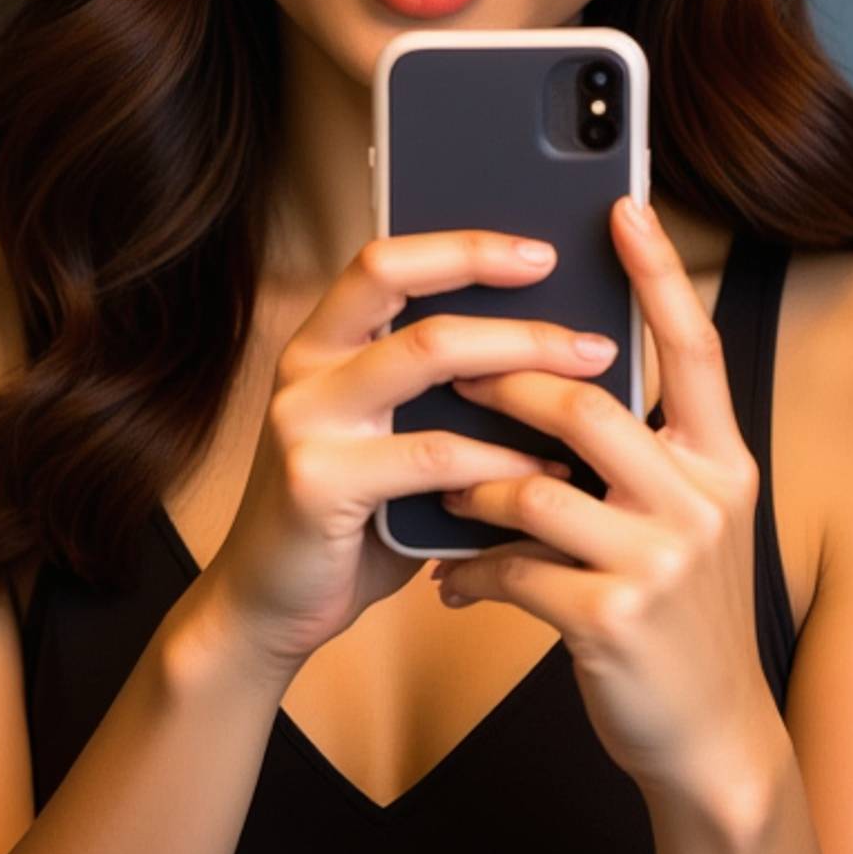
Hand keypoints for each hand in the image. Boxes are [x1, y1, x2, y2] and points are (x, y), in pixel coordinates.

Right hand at [199, 230, 611, 683]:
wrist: (266, 606)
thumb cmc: (349, 520)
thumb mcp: (389, 439)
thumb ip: (440, 397)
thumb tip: (553, 352)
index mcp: (322, 342)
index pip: (386, 260)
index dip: (462, 247)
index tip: (543, 252)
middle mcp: (304, 364)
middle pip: (401, 285)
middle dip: (498, 283)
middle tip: (582, 318)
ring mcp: (303, 419)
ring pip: (425, 356)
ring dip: (518, 360)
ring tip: (586, 374)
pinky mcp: (316, 480)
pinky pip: (432, 454)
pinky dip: (500, 458)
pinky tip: (545, 469)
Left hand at [431, 195, 787, 812]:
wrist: (710, 740)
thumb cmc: (677, 616)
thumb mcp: (685, 524)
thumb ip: (645, 454)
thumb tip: (563, 376)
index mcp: (723, 463)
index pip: (695, 347)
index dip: (658, 274)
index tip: (622, 206)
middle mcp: (704, 502)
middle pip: (588, 405)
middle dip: (508, 382)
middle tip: (453, 370)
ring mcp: (661, 563)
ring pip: (535, 485)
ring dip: (472, 479)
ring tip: (442, 483)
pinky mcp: (612, 619)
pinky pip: (513, 567)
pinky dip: (470, 569)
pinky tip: (451, 581)